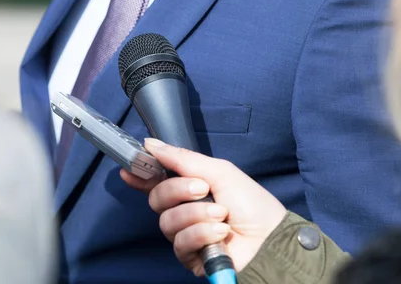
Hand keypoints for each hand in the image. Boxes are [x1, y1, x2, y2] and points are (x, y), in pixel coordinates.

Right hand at [121, 138, 286, 276]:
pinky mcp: (191, 256)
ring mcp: (186, 234)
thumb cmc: (252, 204)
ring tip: (221, 215)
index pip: (156, 181)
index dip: (141, 175)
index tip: (129, 169)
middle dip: (178, 190)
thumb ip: (183, 159)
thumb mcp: (219, 171)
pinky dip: (201, 233)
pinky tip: (220, 233)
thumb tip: (152, 144)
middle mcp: (184, 210)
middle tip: (203, 189)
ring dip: (196, 214)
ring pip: (167, 221)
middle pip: (157, 198)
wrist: (270, 239)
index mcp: (189, 188)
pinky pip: (180, 242)